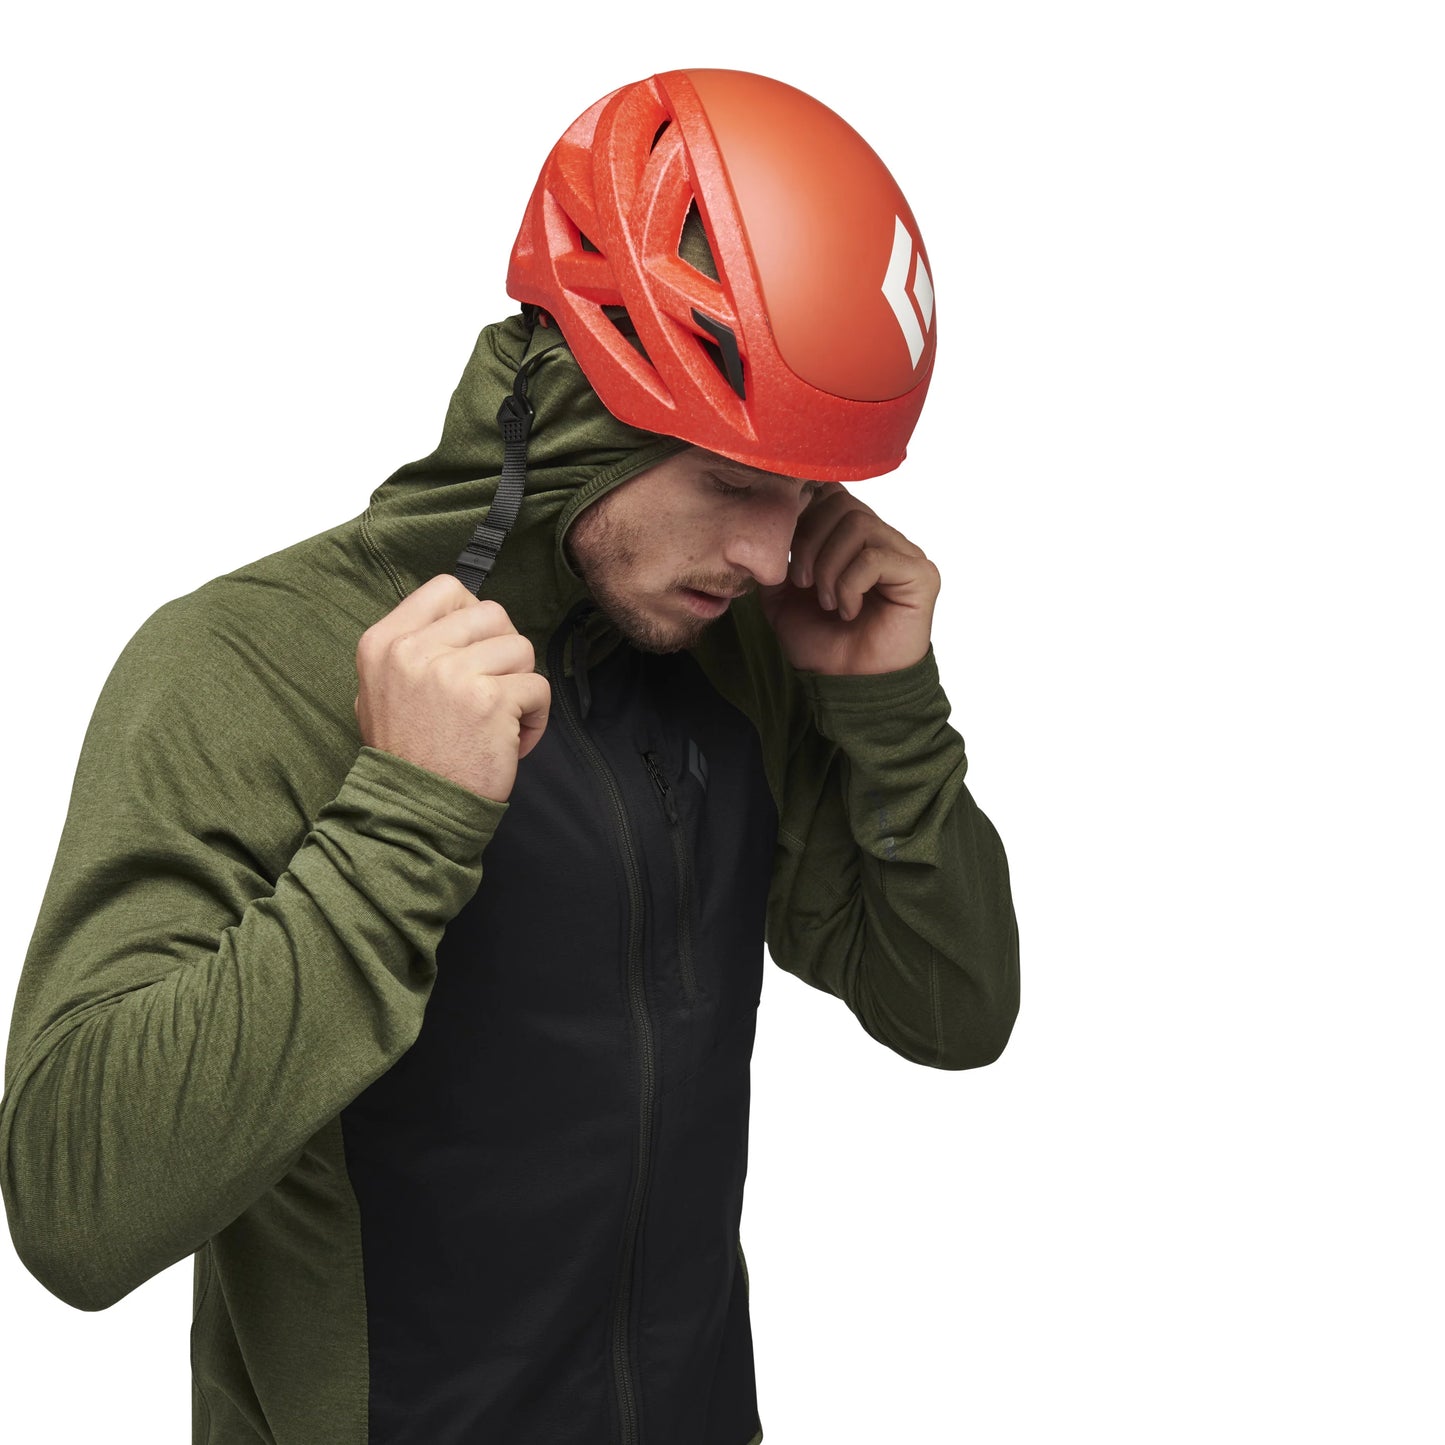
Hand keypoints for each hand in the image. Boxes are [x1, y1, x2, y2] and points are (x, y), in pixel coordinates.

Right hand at [354, 575, 550, 803]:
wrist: (414, 811)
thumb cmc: (405, 755)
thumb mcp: (379, 691)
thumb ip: (410, 649)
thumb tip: (458, 619)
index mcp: (384, 642)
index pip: (446, 589)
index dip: (473, 615)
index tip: (475, 650)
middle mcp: (413, 651)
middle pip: (492, 614)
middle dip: (503, 652)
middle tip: (494, 688)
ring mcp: (452, 673)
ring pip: (521, 648)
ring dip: (521, 685)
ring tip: (501, 719)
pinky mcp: (490, 700)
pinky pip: (539, 687)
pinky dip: (535, 717)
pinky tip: (513, 741)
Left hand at [755, 484, 938, 674]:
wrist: (848, 685)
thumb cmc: (822, 644)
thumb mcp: (781, 598)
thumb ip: (775, 558)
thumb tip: (766, 528)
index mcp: (851, 538)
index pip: (828, 494)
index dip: (800, 514)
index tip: (782, 551)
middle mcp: (881, 538)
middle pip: (841, 503)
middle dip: (808, 540)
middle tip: (801, 582)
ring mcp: (904, 554)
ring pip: (858, 524)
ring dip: (829, 565)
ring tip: (825, 600)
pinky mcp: (921, 575)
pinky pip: (875, 557)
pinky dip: (850, 584)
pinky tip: (847, 611)